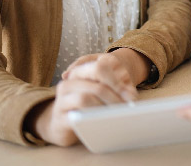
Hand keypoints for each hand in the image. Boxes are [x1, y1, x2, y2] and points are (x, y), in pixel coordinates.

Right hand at [26, 49, 147, 145]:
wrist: (61, 122)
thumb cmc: (86, 102)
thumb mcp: (101, 88)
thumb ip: (116, 87)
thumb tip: (131, 96)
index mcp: (80, 70)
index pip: (100, 68)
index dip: (117, 81)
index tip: (130, 96)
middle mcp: (69, 81)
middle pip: (96, 83)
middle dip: (115, 95)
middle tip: (126, 107)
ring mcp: (62, 99)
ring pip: (85, 97)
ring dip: (104, 107)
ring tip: (116, 115)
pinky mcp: (59, 117)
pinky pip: (76, 116)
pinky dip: (92, 119)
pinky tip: (103, 123)